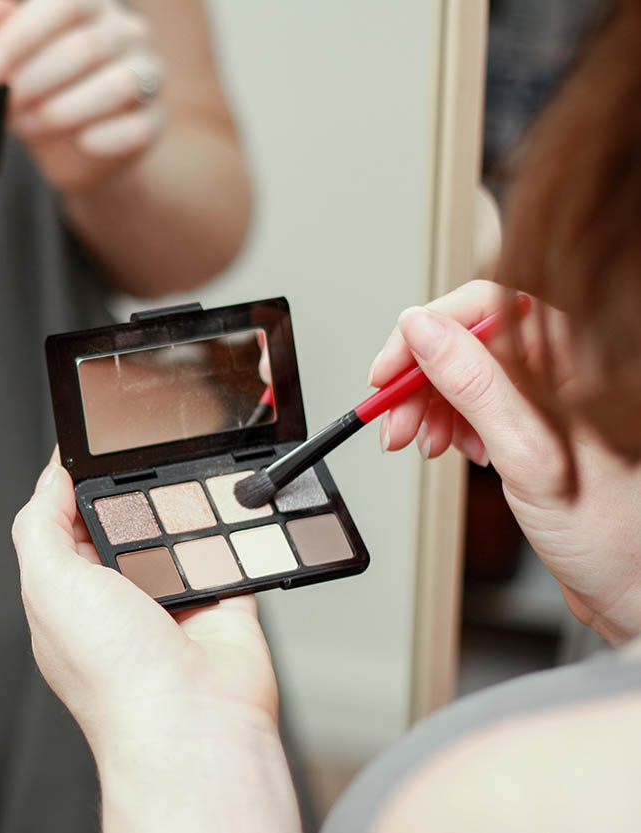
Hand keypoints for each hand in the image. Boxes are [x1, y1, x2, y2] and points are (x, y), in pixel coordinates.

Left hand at [0, 0, 164, 193]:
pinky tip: (80, 142)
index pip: (63, 3)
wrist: (77, 149)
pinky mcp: (153, 120)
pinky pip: (134, 128)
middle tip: (7, 103)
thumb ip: (4, 32)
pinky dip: (102, 138)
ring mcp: (147, 74)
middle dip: (35, 79)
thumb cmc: (44, 93)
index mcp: (90, 6)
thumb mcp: (15, 62)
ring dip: (64, 110)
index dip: (20, 36)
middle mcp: (126, 32)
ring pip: (116, 86)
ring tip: (31, 126)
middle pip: (86, 46)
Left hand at [12, 450, 299, 832]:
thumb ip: (40, 525)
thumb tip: (50, 478)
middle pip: (125, 522)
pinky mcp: (222, 604)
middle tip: (147, 461)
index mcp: (67, 596)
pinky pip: (229, 553)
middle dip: (135, 493)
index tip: (92, 448)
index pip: (64, 526)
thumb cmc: (115, 676)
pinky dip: (232, 533)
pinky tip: (226, 514)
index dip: (74, 486)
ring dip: (185, 510)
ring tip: (187, 490)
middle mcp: (117, 600)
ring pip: (177, 532)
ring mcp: (171, 602)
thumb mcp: (48, 584)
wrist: (193, 724)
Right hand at [369, 280, 640, 642]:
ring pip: (467, 369)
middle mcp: (567, 366)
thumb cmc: (610, 534)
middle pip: (470, 337)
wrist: (631, 588)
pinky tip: (454, 448)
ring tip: (420, 442)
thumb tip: (423, 330)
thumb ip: (474, 384)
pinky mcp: (537, 418)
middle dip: (421, 376)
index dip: (428, 330)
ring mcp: (551, 392)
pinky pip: (479, 399)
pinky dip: (452, 422)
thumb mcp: (528, 456)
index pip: (487, 305)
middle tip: (393, 417)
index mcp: (581, 357)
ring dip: (430, 404)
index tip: (390, 369)